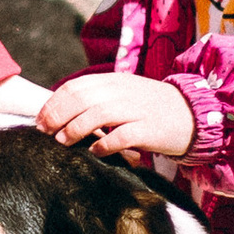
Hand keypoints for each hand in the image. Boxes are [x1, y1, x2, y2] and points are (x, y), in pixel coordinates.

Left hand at [39, 71, 197, 157]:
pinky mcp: (149, 129)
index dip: (54, 103)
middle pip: (82, 99)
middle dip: (57, 116)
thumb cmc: (152, 108)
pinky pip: (121, 136)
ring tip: (63, 142)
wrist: (193, 114)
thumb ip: (98, 98)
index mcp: (115, 81)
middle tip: (44, 132)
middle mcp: (123, 92)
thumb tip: (63, 110)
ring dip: (75, 129)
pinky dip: (104, 144)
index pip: (76, 87)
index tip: (40, 119)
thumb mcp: (124, 94)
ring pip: (98, 114)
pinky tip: (94, 152)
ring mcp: (137, 110)